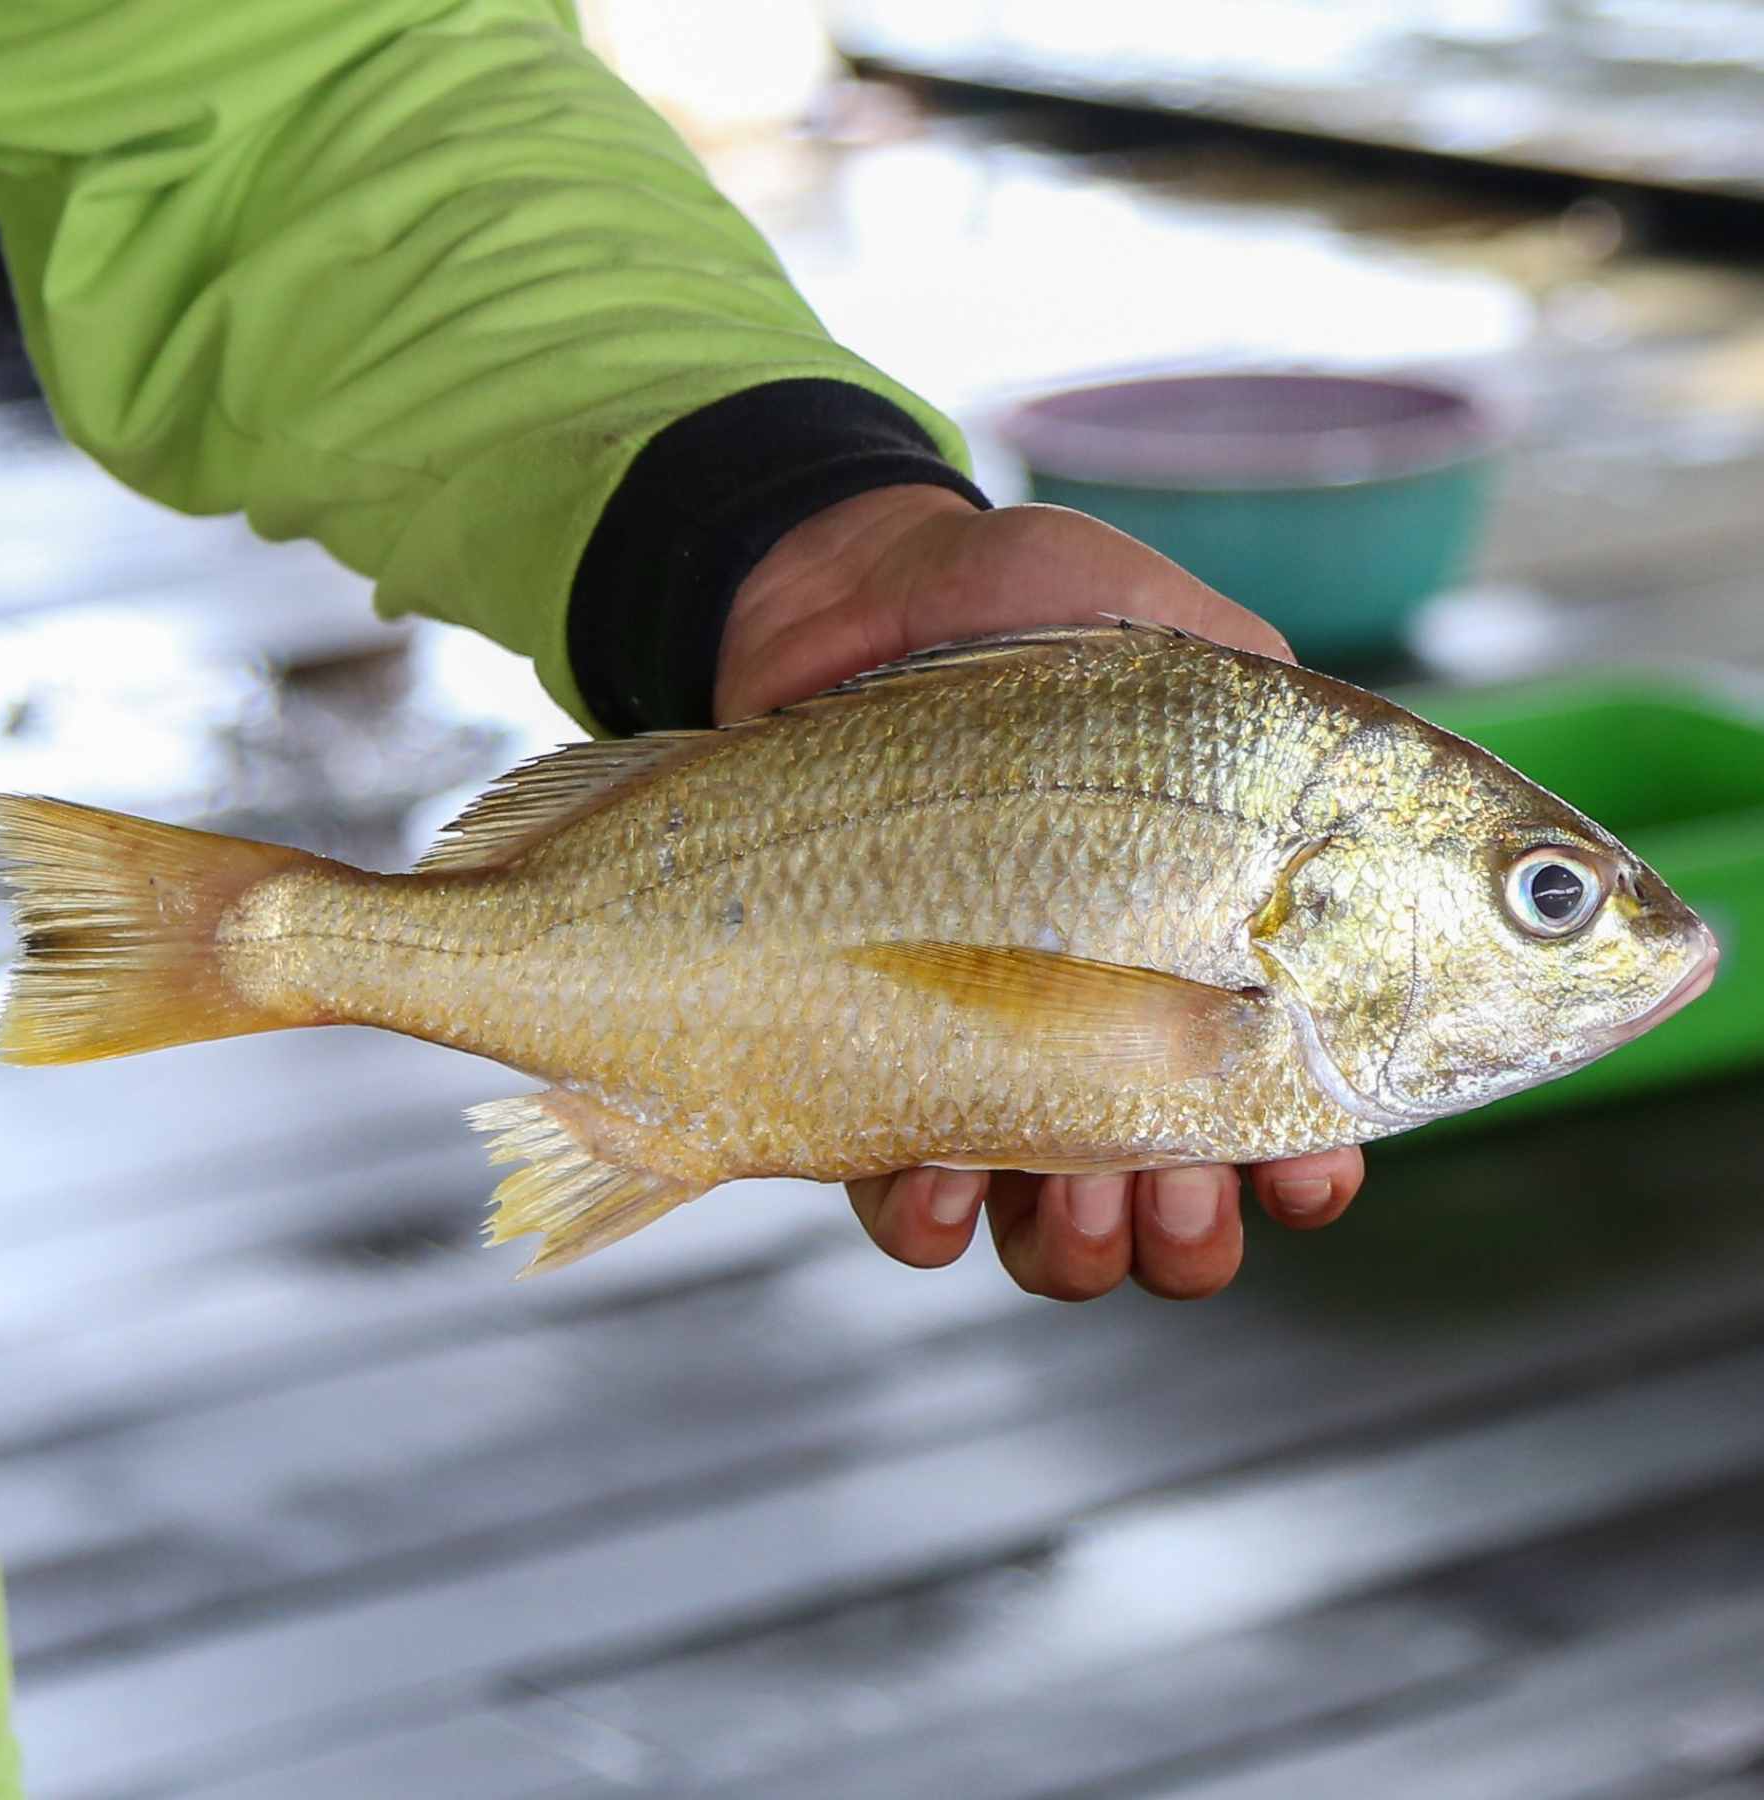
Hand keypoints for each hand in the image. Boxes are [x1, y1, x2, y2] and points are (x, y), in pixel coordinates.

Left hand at [715, 485, 1363, 1300]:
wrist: (838, 599)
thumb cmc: (1014, 602)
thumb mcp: (1180, 635)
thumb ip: (1278, 724)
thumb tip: (1376, 825)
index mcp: (1209, 951)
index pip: (1295, 1100)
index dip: (1317, 1166)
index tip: (1310, 1170)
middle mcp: (1111, 1025)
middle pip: (1186, 1208)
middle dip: (1196, 1227)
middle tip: (1178, 1178)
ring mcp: (993, 1057)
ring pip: (1064, 1238)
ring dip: (1084, 1243)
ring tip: (1068, 1181)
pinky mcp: (876, 1062)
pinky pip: (912, 1204)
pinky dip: (933, 1218)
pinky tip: (934, 1170)